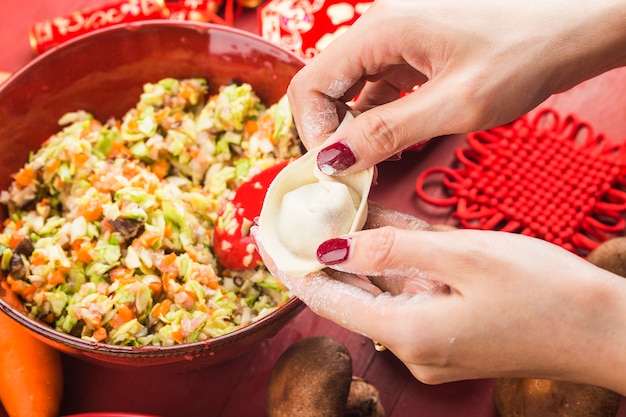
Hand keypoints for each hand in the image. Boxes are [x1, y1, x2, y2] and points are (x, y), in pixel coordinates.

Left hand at [253, 203, 625, 394]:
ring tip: (343, 205)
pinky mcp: (448, 332)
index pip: (325, 297)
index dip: (290, 265)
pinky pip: (410, 290)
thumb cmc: (544, 292)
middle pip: (352, 290)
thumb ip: (393, 248)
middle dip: (327, 249)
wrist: (602, 329)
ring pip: (382, 285)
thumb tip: (334, 246)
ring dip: (365, 248)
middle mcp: (410, 344)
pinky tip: (386, 224)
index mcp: (407, 331)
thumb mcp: (463, 256)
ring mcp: (430, 341)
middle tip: (301, 209)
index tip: (264, 236)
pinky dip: (397, 260)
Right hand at [288, 0, 625, 173]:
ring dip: (356, 130)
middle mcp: (380, 29)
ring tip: (372, 169)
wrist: (573, 27)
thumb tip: (331, 160)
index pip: (312, 84)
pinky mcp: (414, 53)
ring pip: (352, 91)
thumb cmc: (525, 53)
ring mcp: (397, 40)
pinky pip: (380, 90)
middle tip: (351, 176)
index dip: (314, 132)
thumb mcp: (455, 105)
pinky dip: (379, 120)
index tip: (334, 171)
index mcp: (380, 31)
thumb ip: (387, 133)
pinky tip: (393, 148)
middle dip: (332, 134)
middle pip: (327, 87)